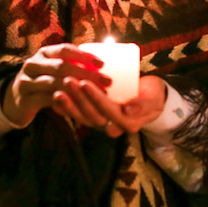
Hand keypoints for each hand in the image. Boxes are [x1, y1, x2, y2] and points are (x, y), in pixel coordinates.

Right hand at [2, 44, 111, 126]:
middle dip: (86, 73)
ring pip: (55, 84)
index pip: (65, 49)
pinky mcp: (25, 99)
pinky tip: (81, 106)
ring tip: (98, 95)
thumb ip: (71, 64)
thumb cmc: (43, 82)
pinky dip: (66, 102)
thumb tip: (102, 64)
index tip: (102, 64)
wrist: (16, 100)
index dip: (84, 55)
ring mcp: (27, 81)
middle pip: (62, 66)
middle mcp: (33, 64)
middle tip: (107, 81)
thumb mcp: (53, 69)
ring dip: (79, 89)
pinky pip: (48, 100)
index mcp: (43, 53)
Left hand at [53, 75, 167, 136]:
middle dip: (78, 99)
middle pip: (92, 115)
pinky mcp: (95, 117)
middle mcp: (112, 126)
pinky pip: (79, 116)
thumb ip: (142, 105)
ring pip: (83, 117)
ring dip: (69, 104)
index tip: (85, 82)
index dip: (94, 98)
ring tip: (58, 90)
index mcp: (127, 122)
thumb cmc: (151, 96)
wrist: (150, 99)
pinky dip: (66, 110)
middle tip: (67, 80)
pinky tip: (55, 101)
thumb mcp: (152, 100)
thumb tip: (128, 110)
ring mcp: (102, 122)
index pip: (107, 111)